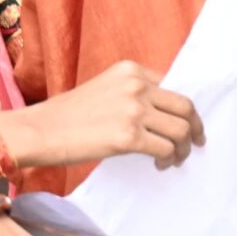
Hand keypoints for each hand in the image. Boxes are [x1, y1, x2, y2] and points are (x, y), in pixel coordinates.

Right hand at [12, 60, 202, 168]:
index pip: (173, 85)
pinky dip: (169, 159)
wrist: (39, 130)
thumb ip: (131, 93)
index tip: (187, 121)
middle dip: (195, 126)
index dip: (183, 107)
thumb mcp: (103, 89)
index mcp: (131, 70)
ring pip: (180, 130)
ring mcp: (134, 110)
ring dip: (183, 147)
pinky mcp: (128, 137)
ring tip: (175, 159)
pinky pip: (165, 149)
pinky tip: (160, 165)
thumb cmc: (66, 115)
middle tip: (196, 142)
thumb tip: (160, 115)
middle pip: (185, 106)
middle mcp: (137, 85)